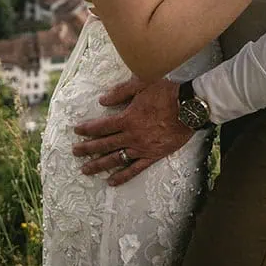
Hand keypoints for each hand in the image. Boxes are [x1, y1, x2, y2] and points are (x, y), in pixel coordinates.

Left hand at [72, 77, 194, 186]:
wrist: (190, 107)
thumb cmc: (167, 92)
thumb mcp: (141, 84)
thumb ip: (120, 92)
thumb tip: (102, 100)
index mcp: (127, 118)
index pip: (101, 126)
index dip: (87, 129)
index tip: (76, 131)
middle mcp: (131, 136)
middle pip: (104, 144)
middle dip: (87, 148)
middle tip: (75, 152)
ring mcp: (142, 148)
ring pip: (116, 159)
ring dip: (99, 164)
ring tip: (86, 170)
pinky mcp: (153, 155)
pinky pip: (135, 169)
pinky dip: (123, 176)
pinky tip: (112, 181)